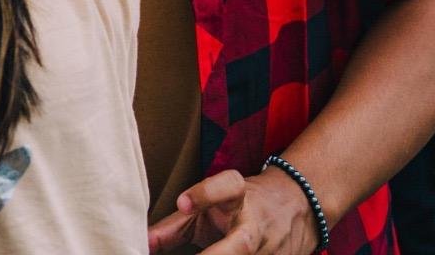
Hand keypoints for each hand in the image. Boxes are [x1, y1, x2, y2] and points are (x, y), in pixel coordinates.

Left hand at [149, 168, 318, 254]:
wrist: (293, 208)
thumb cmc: (237, 207)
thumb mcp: (208, 207)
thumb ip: (175, 226)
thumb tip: (141, 242)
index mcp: (239, 196)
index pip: (228, 186)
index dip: (206, 193)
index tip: (182, 202)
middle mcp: (256, 225)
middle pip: (239, 245)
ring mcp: (270, 251)